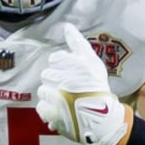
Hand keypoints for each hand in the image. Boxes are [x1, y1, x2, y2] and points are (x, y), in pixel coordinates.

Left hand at [36, 23, 132, 144]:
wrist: (103, 119)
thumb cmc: (98, 87)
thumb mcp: (92, 61)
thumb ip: (77, 43)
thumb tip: (66, 26)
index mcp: (75, 65)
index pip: (55, 59)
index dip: (62, 67)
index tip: (71, 75)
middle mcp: (65, 80)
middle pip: (47, 74)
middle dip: (56, 81)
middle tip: (69, 89)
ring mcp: (57, 98)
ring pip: (43, 91)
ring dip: (52, 95)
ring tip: (65, 101)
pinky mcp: (52, 114)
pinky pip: (41, 107)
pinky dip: (49, 110)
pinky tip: (60, 111)